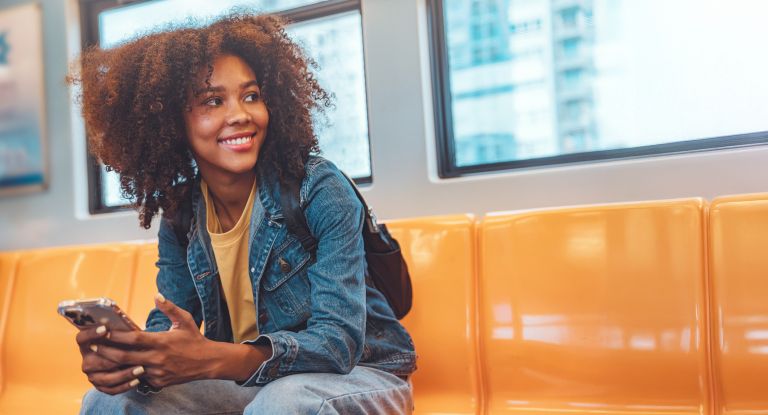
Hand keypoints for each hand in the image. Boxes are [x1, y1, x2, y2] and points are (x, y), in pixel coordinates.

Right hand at [76, 325, 144, 394]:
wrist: (126, 359)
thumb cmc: (123, 343)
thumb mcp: (121, 336)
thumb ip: (121, 332)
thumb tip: (129, 328)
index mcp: (87, 344)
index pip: (82, 338)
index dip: (91, 333)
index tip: (105, 328)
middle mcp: (87, 360)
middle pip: (95, 362)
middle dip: (115, 359)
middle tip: (131, 355)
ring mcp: (92, 375)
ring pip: (105, 378)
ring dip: (124, 374)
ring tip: (141, 369)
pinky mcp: (100, 386)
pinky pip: (111, 389)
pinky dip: (125, 386)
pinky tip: (138, 380)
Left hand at [90, 293, 213, 388]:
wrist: (208, 362)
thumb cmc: (195, 339)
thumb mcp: (185, 320)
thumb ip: (169, 308)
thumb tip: (157, 295)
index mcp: (162, 342)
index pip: (134, 339)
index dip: (116, 335)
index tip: (103, 331)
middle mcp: (157, 358)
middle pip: (125, 357)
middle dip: (106, 351)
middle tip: (93, 346)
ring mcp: (157, 372)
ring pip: (129, 370)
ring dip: (114, 365)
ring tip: (101, 358)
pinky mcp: (159, 382)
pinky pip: (140, 378)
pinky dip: (130, 373)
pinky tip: (120, 368)